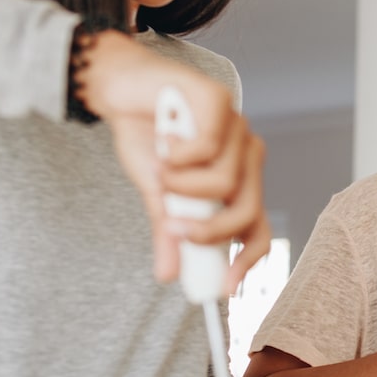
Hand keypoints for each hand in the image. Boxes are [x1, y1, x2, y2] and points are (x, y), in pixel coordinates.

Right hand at [78, 30, 270, 290]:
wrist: (120, 89)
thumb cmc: (144, 137)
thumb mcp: (155, 193)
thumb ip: (168, 230)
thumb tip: (168, 274)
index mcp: (238, 180)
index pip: (257, 227)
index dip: (247, 259)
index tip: (224, 287)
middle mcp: (245, 155)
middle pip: (246, 210)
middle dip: (208, 229)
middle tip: (173, 228)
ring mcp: (237, 127)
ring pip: (225, 182)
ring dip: (182, 187)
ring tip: (160, 171)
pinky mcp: (220, 102)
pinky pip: (207, 148)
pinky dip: (178, 155)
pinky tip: (164, 142)